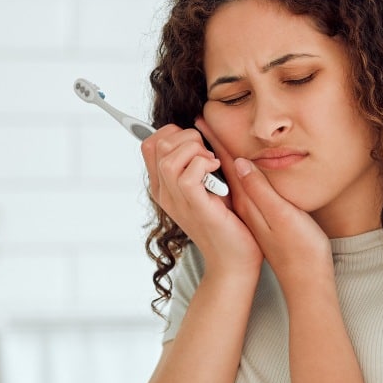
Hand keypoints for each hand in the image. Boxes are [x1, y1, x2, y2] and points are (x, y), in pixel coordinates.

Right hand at [141, 123, 260, 272]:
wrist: (233, 258)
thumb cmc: (226, 221)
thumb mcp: (208, 184)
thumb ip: (198, 160)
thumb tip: (199, 124)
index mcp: (163, 186)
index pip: (149, 144)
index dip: (172, 132)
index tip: (196, 144)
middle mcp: (164, 193)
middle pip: (157, 143)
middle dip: (187, 137)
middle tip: (208, 155)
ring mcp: (176, 200)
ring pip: (168, 156)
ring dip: (196, 150)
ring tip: (212, 164)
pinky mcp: (194, 206)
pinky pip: (187, 173)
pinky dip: (204, 164)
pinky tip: (217, 171)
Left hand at [198, 119, 330, 286]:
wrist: (304, 280)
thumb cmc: (300, 250)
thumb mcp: (282, 217)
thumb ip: (261, 189)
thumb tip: (239, 163)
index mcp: (248, 201)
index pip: (226, 163)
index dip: (214, 140)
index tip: (200, 120)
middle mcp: (245, 204)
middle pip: (222, 167)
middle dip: (209, 144)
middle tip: (200, 124)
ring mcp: (251, 212)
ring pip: (230, 177)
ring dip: (219, 156)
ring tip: (211, 139)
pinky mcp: (259, 218)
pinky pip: (240, 188)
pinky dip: (233, 172)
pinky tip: (235, 167)